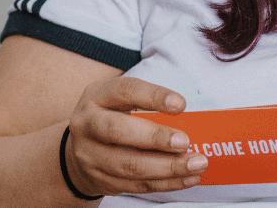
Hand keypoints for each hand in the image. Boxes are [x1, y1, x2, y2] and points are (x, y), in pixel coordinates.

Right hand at [64, 77, 208, 195]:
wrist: (81, 148)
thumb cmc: (112, 117)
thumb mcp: (121, 101)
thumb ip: (148, 107)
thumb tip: (189, 122)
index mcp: (96, 96)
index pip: (125, 91)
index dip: (153, 96)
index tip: (180, 104)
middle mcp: (87, 124)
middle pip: (118, 132)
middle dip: (155, 138)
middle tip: (185, 142)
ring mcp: (90, 155)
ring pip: (129, 165)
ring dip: (168, 168)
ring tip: (195, 164)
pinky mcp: (100, 180)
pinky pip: (136, 185)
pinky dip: (166, 183)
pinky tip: (187, 178)